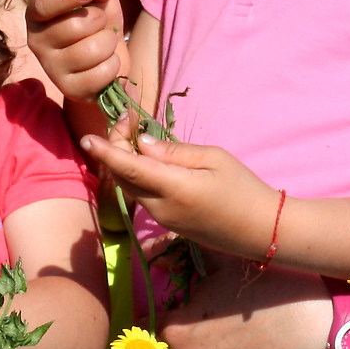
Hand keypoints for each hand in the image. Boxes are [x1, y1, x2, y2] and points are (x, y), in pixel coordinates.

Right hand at [24, 0, 125, 104]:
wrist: (105, 61)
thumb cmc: (97, 24)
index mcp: (37, 16)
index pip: (42, 4)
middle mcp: (36, 42)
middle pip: (75, 25)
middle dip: (100, 21)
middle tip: (100, 24)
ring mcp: (52, 69)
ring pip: (92, 49)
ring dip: (109, 43)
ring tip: (105, 43)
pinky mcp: (70, 90)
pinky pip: (102, 72)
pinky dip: (114, 65)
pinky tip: (106, 64)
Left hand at [79, 129, 278, 258]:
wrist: (261, 230)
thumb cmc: (243, 188)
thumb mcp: (213, 158)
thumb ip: (174, 151)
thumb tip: (142, 144)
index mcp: (174, 188)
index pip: (129, 167)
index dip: (106, 151)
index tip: (88, 136)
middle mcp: (161, 207)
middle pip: (124, 176)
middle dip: (117, 146)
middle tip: (129, 119)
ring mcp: (162, 219)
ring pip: (131, 186)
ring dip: (125, 161)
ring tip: (137, 133)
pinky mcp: (167, 223)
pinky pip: (143, 196)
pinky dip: (137, 174)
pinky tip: (148, 157)